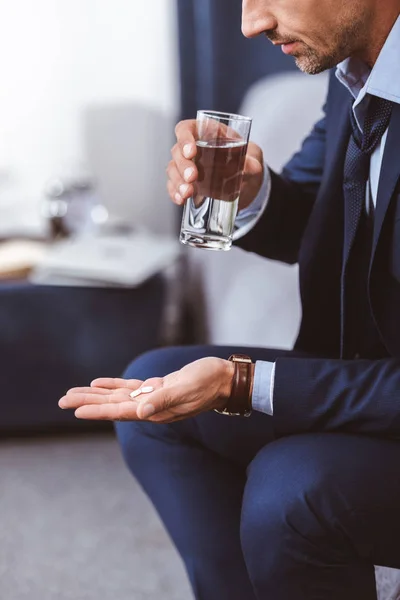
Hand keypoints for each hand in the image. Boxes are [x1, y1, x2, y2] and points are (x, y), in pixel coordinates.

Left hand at [59, 357, 234, 423]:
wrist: (224, 380)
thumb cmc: (208, 383)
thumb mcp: (186, 389)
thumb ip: (163, 400)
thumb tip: (141, 412)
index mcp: (155, 410)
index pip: (120, 411)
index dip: (97, 409)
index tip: (75, 410)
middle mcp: (150, 406)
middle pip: (112, 404)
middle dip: (87, 402)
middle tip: (62, 401)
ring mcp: (153, 397)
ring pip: (117, 395)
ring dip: (96, 394)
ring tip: (73, 393)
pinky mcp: (158, 386)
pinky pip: (130, 387)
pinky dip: (113, 384)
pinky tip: (100, 383)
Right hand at [167, 119, 264, 210]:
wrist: (248, 184)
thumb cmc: (248, 163)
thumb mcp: (254, 159)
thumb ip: (252, 163)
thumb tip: (248, 167)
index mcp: (207, 133)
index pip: (187, 129)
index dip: (185, 138)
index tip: (191, 152)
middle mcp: (193, 148)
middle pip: (177, 151)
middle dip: (182, 165)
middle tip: (192, 177)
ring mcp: (187, 166)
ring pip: (173, 169)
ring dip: (177, 181)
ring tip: (187, 193)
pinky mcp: (187, 183)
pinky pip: (174, 186)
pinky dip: (175, 193)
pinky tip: (180, 200)